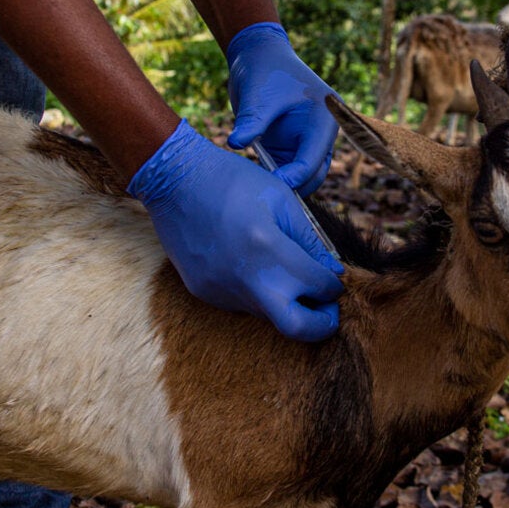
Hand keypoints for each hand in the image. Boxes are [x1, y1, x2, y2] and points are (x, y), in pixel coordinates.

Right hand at [128, 120, 344, 341]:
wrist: (174, 179)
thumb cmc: (233, 181)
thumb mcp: (282, 199)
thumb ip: (310, 240)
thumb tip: (333, 272)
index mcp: (269, 249)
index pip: (319, 287)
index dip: (335, 286)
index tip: (334, 279)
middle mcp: (245, 278)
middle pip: (297, 328)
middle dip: (320, 324)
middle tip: (327, 308)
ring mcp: (221, 290)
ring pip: (268, 315)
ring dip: (286, 303)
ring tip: (287, 275)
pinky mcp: (204, 292)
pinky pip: (242, 304)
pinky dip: (258, 292)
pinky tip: (253, 265)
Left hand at [224, 22, 338, 195]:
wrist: (257, 57)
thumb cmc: (264, 69)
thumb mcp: (258, 96)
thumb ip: (250, 121)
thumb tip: (235, 143)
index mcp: (323, 119)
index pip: (313, 158)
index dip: (294, 176)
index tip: (270, 185)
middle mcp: (319, 134)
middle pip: (313, 174)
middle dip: (292, 186)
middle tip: (265, 196)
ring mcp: (305, 141)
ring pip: (301, 176)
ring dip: (283, 185)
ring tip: (258, 191)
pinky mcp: (289, 146)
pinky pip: (285, 170)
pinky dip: (273, 178)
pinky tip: (254, 182)